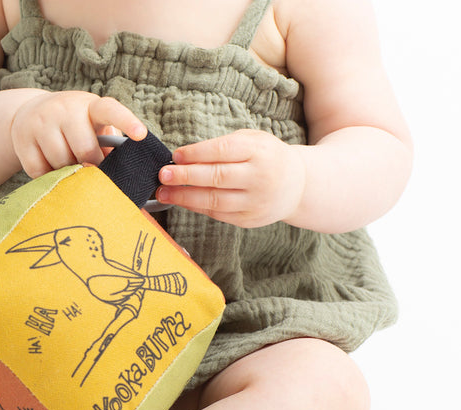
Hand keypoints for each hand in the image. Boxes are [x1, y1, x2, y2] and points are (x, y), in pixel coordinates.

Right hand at [10, 91, 147, 177]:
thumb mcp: (93, 124)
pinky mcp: (23, 139)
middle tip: (91, 170)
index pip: (111, 110)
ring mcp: (41, 122)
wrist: (30, 113)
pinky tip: (50, 167)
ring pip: (60, 162)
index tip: (141, 135)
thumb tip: (119, 173)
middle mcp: (64, 108)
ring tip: (69, 166)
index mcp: (90, 105)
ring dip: (68, 172)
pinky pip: (39, 171)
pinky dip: (48, 176)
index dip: (127, 122)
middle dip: (91, 166)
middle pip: (84, 149)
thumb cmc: (75, 125)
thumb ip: (108, 142)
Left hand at [156, 129, 306, 227]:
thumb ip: (223, 146)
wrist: (297, 185)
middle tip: (163, 174)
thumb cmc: (266, 157)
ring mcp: (255, 201)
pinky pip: (217, 214)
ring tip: (163, 192)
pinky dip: (196, 207)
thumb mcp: (253, 140)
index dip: (196, 154)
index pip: (223, 151)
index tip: (175, 156)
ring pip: (214, 200)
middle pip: (217, 177)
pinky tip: (181, 201)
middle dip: (186, 176)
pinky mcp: (249, 219)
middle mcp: (260, 177)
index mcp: (260, 151)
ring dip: (184, 197)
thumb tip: (183, 157)